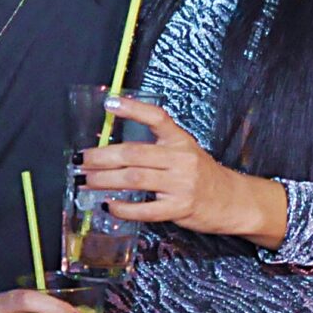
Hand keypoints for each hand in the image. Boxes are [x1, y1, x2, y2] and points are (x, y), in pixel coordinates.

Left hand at [79, 97, 282, 241]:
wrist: (232, 200)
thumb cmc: (202, 176)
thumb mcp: (185, 152)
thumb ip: (155, 148)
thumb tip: (111, 151)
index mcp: (181, 140)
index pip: (157, 118)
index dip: (133, 109)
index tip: (110, 103)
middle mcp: (181, 159)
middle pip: (133, 153)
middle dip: (101, 157)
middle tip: (80, 161)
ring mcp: (181, 184)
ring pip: (134, 178)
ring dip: (104, 181)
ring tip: (86, 181)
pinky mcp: (180, 208)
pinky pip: (146, 209)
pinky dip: (124, 208)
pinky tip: (109, 206)